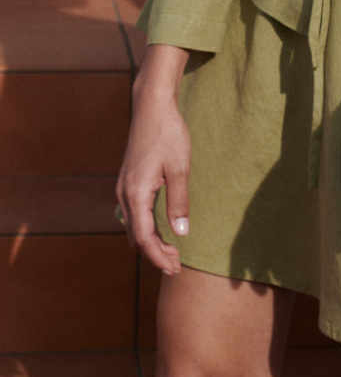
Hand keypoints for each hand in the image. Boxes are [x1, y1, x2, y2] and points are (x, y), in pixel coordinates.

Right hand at [116, 44, 190, 275]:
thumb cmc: (168, 134)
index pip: (144, 238)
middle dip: (155, 254)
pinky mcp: (128, 181)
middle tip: (177, 266)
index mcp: (136, 194)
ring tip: (172, 252)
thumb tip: (181, 233)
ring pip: (133, 227)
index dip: (159, 256)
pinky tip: (162, 230)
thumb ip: (178, 202)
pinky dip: (147, 228)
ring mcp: (124, 188)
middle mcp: (124, 194)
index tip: (175, 268)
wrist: (152, 107)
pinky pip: (134, 214)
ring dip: (151, 242)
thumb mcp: (179, 169)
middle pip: (136, 237)